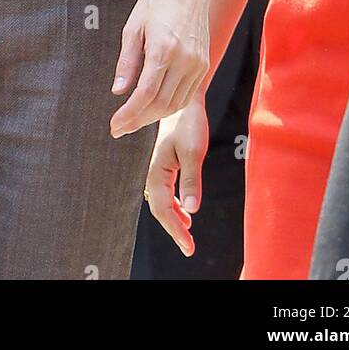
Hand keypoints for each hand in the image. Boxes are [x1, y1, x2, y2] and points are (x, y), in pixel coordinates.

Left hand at [109, 0, 211, 137]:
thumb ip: (127, 61)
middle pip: (161, 104)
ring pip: (175, 104)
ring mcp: (197, 64)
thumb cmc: (157, 1)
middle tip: (119, 127)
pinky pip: (186, 95)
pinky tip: (153, 106)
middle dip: (138, 120)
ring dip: (153, 116)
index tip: (115, 125)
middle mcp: (185, 60)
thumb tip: (118, 90)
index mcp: (164, 48)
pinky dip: (169, 106)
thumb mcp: (133, 27)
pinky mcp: (204, 65)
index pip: (145, 93)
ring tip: (133, 119)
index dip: (129, 114)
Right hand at [144, 100, 208, 255]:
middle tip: (189, 248)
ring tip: (187, 235)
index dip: (175, 230)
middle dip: (173, 229)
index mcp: (157, 170)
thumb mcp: (194, 151)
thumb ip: (191, 180)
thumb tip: (192, 210)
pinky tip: (185, 213)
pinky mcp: (166, 165)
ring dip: (174, 219)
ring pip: (162, 202)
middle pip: (160, 208)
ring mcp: (159, 169)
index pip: (163, 208)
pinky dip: (175, 207)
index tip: (189, 246)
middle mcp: (154, 172)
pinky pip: (166, 193)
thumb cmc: (188, 123)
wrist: (184, 101)